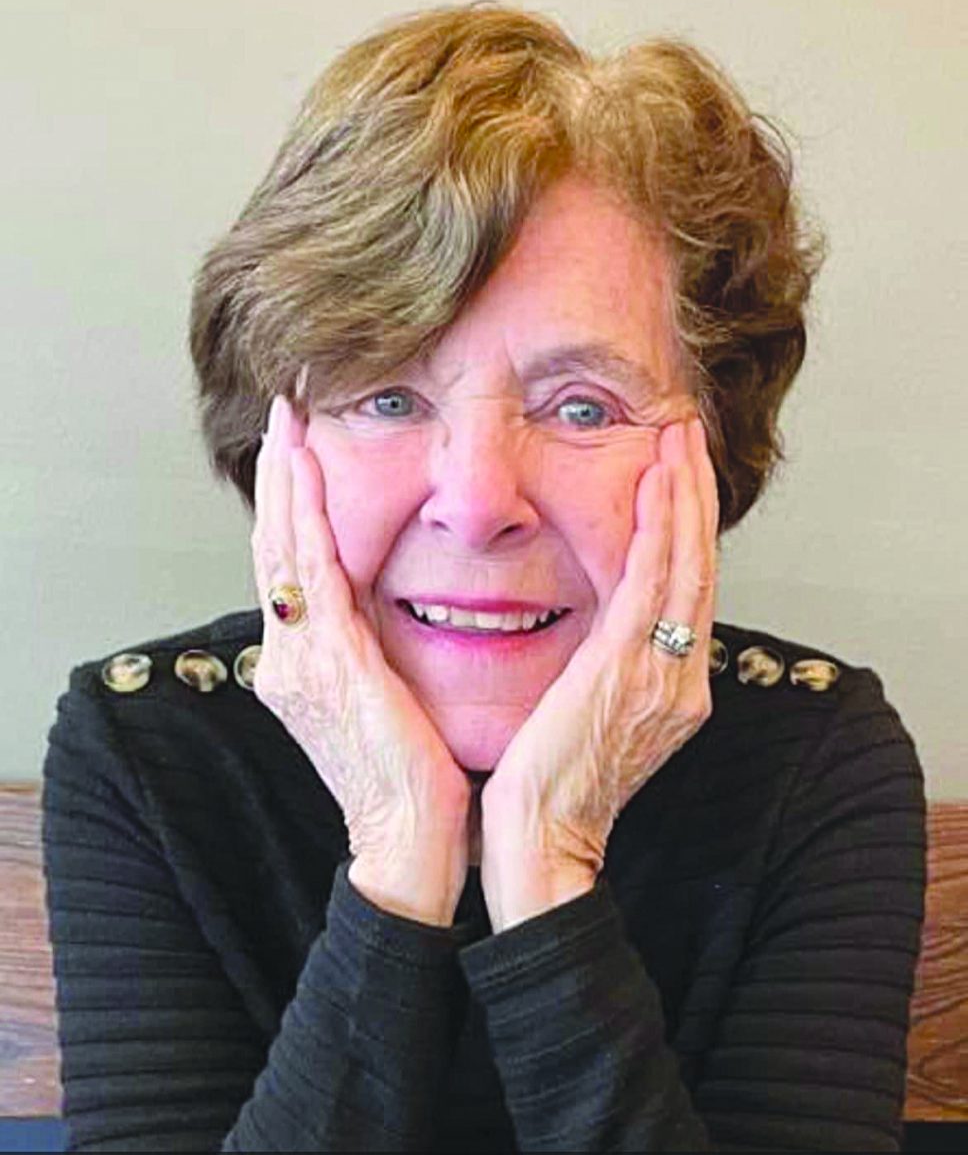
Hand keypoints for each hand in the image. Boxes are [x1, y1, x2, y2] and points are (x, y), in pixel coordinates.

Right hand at [250, 395, 471, 924]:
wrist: (413, 841)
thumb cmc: (412, 776)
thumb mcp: (386, 700)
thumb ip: (374, 650)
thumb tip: (387, 608)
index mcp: (306, 664)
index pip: (292, 568)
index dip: (292, 505)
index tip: (300, 449)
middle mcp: (291, 655)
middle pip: (276, 546)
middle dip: (280, 477)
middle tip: (285, 413)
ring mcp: (300, 659)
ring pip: (285, 550)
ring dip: (288, 481)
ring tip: (290, 423)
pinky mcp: (328, 663)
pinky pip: (311, 574)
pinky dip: (306, 518)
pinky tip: (308, 471)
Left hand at [479, 416, 717, 925]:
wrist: (544, 843)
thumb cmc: (552, 786)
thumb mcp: (592, 717)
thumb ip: (609, 668)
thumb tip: (596, 629)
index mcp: (673, 686)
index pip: (687, 588)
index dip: (687, 524)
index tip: (678, 472)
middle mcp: (682, 675)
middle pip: (699, 564)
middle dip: (696, 493)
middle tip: (688, 433)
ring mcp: (665, 672)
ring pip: (685, 563)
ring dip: (684, 494)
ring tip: (679, 438)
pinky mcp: (631, 667)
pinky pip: (653, 582)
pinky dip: (659, 528)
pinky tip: (656, 483)